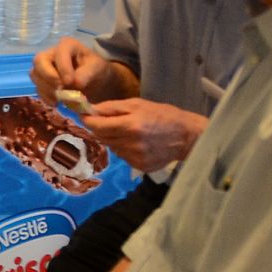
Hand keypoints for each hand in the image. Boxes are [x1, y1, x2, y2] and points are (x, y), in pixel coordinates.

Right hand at [29, 37, 108, 107]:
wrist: (95, 80)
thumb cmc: (96, 69)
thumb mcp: (97, 68)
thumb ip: (86, 74)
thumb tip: (74, 84)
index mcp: (67, 45)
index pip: (59, 53)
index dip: (63, 67)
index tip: (70, 82)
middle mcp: (51, 53)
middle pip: (39, 61)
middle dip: (48, 76)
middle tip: (60, 88)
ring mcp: (44, 67)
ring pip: (35, 75)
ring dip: (46, 88)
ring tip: (61, 98)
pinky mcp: (42, 80)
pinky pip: (37, 87)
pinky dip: (45, 97)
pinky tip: (56, 103)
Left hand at [79, 98, 206, 174]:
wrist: (187, 136)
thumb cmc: (163, 115)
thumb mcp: (137, 104)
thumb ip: (111, 108)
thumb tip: (90, 110)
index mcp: (130, 126)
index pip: (97, 126)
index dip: (88, 120)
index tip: (84, 114)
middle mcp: (131, 144)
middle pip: (102, 137)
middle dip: (101, 128)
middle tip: (110, 121)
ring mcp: (136, 158)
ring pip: (112, 147)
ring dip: (113, 139)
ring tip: (129, 131)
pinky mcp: (140, 166)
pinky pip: (123, 156)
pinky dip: (124, 148)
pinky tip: (137, 142)